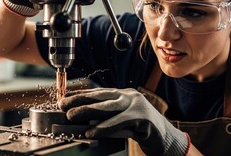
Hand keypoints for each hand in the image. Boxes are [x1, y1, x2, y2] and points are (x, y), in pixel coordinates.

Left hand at [58, 88, 188, 155]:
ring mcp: (138, 106)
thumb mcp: (122, 120)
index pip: (99, 92)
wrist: (166, 139)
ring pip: (109, 107)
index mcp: (124, 94)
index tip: (65, 98)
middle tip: (63, 105)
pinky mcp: (143, 119)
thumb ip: (107, 116)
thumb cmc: (141, 129)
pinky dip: (104, 127)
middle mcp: (130, 96)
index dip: (81, 94)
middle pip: (102, 96)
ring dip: (88, 111)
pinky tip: (92, 132)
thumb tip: (83, 117)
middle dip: (81, 100)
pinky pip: (120, 122)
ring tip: (72, 116)